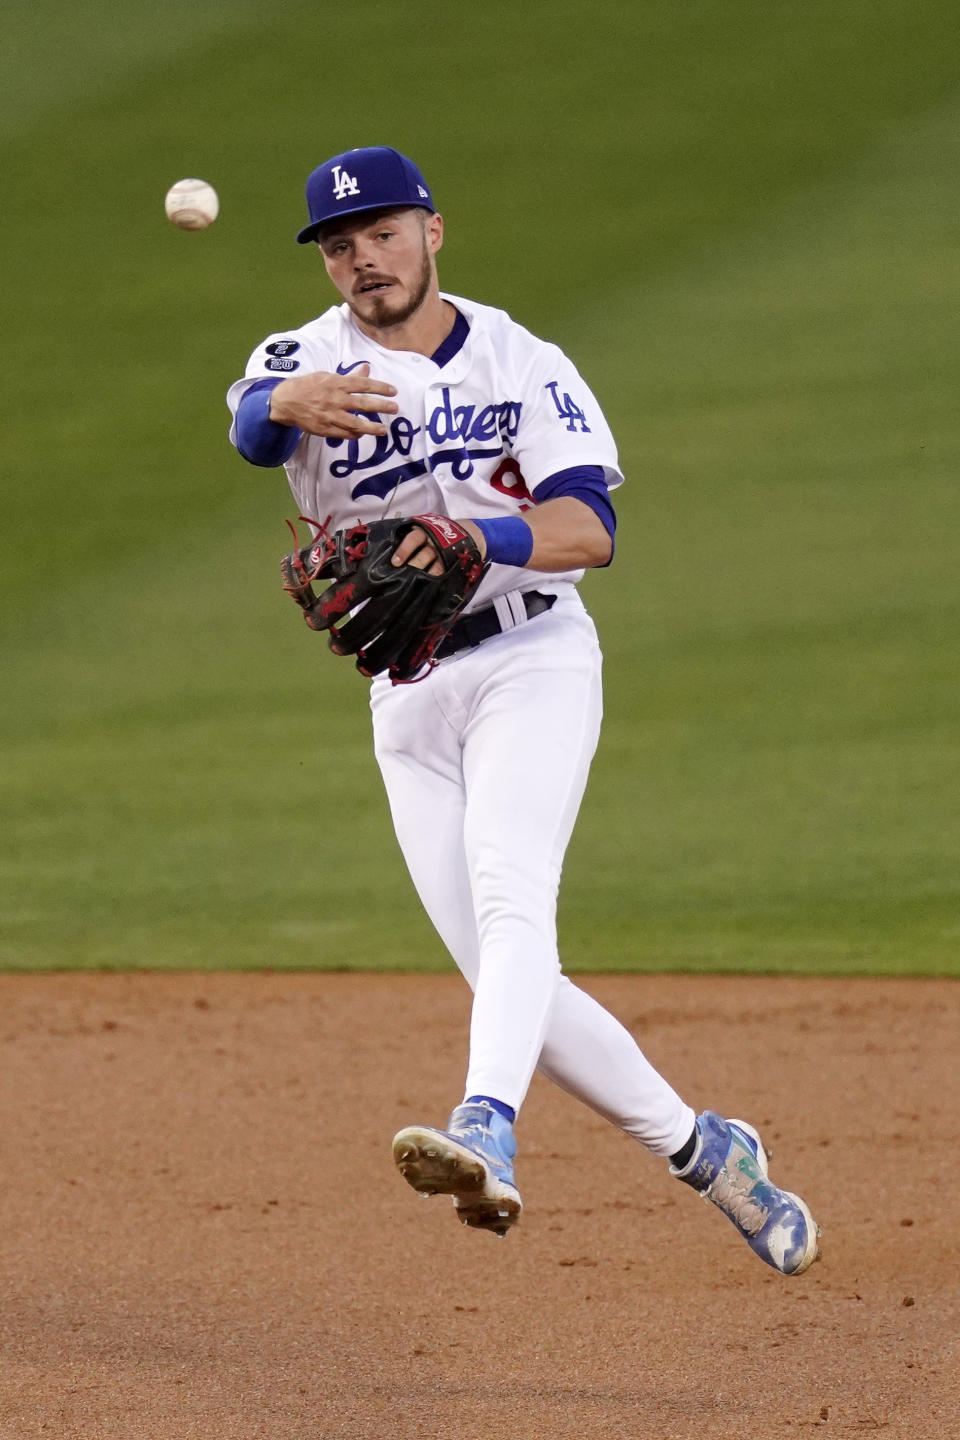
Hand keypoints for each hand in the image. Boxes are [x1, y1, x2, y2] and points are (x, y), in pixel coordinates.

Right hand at [269, 363, 397, 437]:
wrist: (286, 402)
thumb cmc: (309, 386)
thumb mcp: (327, 376)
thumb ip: (349, 376)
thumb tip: (366, 368)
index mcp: (337, 383)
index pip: (363, 385)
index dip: (380, 387)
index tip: (393, 391)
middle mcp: (335, 399)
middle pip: (363, 404)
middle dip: (381, 406)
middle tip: (395, 408)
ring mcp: (330, 416)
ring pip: (355, 424)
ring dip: (371, 427)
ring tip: (383, 430)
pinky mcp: (325, 429)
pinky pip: (344, 434)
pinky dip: (354, 434)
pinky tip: (362, 433)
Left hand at [391, 519, 485, 577]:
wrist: (468, 532)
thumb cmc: (437, 532)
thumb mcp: (426, 527)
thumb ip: (410, 537)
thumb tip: (387, 548)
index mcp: (426, 531)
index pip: (414, 538)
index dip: (404, 550)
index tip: (395, 562)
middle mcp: (437, 542)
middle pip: (424, 555)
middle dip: (414, 566)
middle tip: (403, 576)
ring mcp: (446, 554)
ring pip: (435, 568)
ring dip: (426, 577)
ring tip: (416, 585)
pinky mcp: (453, 564)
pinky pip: (445, 574)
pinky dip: (437, 582)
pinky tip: (429, 588)